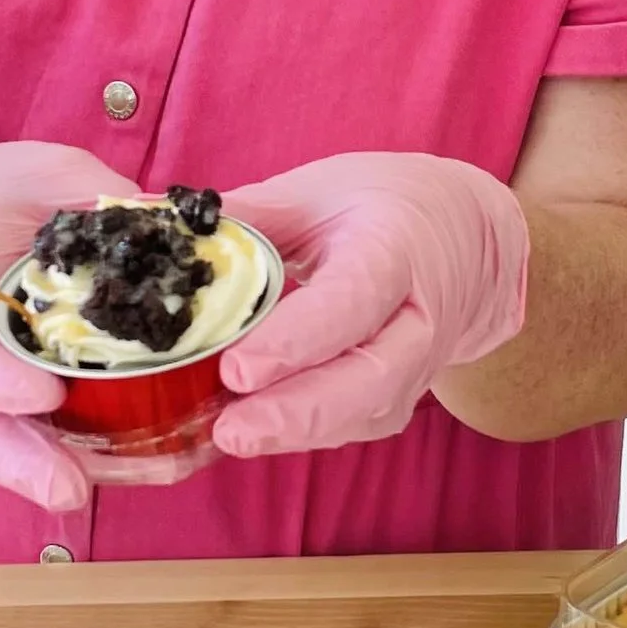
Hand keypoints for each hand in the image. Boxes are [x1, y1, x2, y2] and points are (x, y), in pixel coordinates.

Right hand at [0, 144, 215, 507]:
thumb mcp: (37, 177)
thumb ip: (86, 201)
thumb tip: (159, 219)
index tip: (45, 394)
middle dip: (26, 464)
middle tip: (70, 489)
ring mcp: (6, 387)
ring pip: (23, 448)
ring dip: (86, 471)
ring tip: (153, 476)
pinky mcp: (51, 393)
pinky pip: (77, 435)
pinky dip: (123, 456)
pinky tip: (180, 458)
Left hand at [213, 153, 529, 456]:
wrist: (469, 237)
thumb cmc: (383, 205)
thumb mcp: (320, 190)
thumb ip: (249, 216)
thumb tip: (158, 226)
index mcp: (395, 250)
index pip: (353, 300)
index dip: (299, 339)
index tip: (240, 369)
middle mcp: (418, 316)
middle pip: (372, 378)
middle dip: (299, 412)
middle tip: (230, 430)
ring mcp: (418, 364)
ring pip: (368, 412)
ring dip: (299, 433)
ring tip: (231, 437)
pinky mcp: (402, 396)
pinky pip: (357, 425)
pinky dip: (307, 435)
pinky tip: (255, 434)